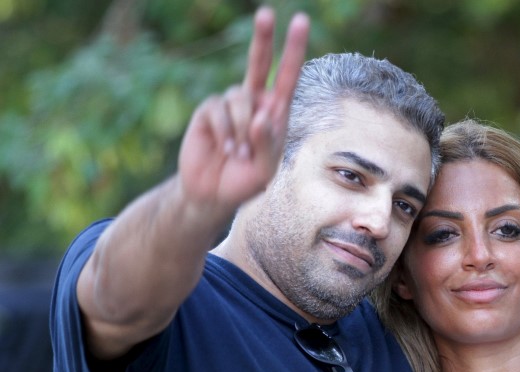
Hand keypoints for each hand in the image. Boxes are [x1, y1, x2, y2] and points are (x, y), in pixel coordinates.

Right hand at [178, 7, 309, 212]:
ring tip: (240, 155)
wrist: (213, 193)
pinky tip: (227, 149)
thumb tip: (260, 115)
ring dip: (242, 130)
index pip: (287, 77)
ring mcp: (230, 105)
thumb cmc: (246, 182)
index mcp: (275, 112)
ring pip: (239, 100)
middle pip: (258, 63)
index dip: (293, 50)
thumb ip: (267, 144)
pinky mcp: (208, 112)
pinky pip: (219, 112)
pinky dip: (226, 132)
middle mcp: (254, 102)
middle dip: (263, 39)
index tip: (299, 21)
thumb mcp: (265, 170)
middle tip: (265, 14)